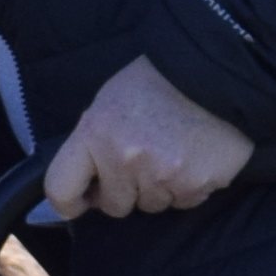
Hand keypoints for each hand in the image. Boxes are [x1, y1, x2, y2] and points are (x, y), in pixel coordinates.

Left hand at [43, 58, 256, 220]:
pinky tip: (194, 156)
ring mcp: (162, 175)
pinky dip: (188, 186)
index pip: (61, 188)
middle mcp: (125, 158)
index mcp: (95, 133)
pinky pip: (184, 202)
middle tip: (142, 160)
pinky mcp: (196, 185)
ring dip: (159, 187)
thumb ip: (93, 144)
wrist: (215, 70)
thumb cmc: (156, 84)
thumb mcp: (108, 102)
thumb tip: (87, 186)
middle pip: (114, 206)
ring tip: (172, 151)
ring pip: (152, 205)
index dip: (69, 202)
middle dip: (125, 190)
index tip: (80, 202)